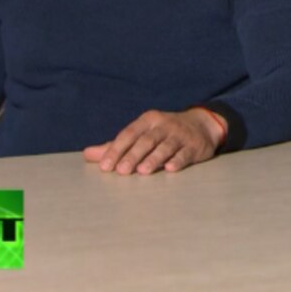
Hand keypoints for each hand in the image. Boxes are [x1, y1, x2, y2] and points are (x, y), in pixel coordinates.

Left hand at [83, 108, 225, 174]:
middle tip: (121, 171)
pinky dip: (178, 160)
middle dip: (133, 155)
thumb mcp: (142, 133)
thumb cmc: (165, 132)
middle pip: (146, 140)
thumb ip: (116, 145)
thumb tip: (88, 154)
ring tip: (143, 171)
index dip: (117, 149)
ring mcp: (181, 135)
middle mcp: (164, 125)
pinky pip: (185, 153)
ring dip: (154, 158)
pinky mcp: (195, 146)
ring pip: (166, 147)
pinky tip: (170, 168)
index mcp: (148, 120)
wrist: (202, 124)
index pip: (129, 134)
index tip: (105, 166)